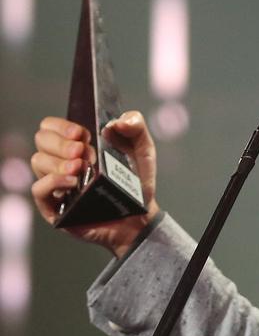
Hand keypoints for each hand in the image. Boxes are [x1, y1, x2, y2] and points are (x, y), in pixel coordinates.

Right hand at [31, 111, 159, 257]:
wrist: (140, 214)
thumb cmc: (136, 179)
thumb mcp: (143, 147)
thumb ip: (136, 124)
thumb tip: (117, 122)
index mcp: (78, 143)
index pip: (51, 126)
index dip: (61, 125)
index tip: (82, 134)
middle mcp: (61, 161)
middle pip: (41, 139)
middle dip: (61, 142)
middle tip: (83, 151)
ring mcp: (55, 183)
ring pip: (38, 161)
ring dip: (59, 161)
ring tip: (81, 167)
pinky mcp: (54, 207)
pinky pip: (38, 189)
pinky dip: (53, 181)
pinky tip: (73, 181)